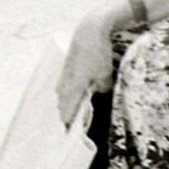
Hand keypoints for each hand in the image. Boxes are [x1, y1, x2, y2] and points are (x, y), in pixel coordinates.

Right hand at [57, 3, 124, 123]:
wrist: (89, 32)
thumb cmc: (98, 54)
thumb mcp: (106, 75)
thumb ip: (102, 89)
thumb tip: (99, 93)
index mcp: (72, 90)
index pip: (66, 115)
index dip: (69, 126)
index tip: (70, 136)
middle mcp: (63, 85)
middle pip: (63, 107)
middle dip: (69, 115)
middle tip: (76, 124)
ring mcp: (62, 76)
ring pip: (63, 96)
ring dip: (69, 103)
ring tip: (77, 108)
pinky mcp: (65, 68)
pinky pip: (64, 86)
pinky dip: (69, 92)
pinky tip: (78, 92)